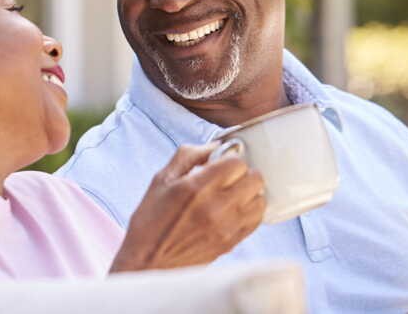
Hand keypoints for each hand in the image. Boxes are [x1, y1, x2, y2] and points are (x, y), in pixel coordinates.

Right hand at [110, 143, 265, 272]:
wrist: (148, 262)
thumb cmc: (151, 220)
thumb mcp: (161, 179)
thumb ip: (188, 156)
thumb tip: (215, 145)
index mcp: (195, 187)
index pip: (237, 163)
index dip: (230, 159)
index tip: (221, 164)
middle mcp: (215, 207)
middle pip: (254, 179)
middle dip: (243, 173)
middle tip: (230, 178)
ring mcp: (226, 227)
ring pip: (260, 200)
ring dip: (250, 193)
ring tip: (235, 194)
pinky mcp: (231, 243)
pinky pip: (256, 220)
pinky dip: (251, 211)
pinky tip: (236, 210)